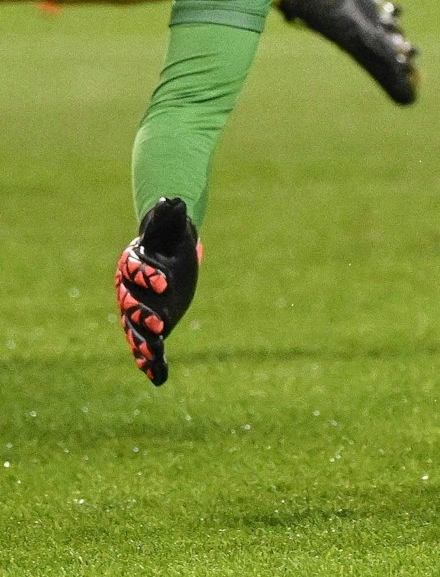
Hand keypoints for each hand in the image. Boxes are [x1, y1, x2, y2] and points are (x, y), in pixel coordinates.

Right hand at [116, 197, 200, 385]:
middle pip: (132, 306)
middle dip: (144, 316)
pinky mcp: (151, 327)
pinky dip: (152, 362)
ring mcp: (139, 312)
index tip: (164, 282)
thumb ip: (167, 217)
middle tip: (159, 326)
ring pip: (136, 330)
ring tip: (154, 355)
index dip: (148, 276)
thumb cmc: (169, 241)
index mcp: (134, 265)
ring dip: (144, 344)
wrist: (168, 258)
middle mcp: (131, 292)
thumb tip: (171, 199)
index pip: (137, 271)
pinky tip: (159, 377)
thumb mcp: (170, 229)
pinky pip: (147, 347)